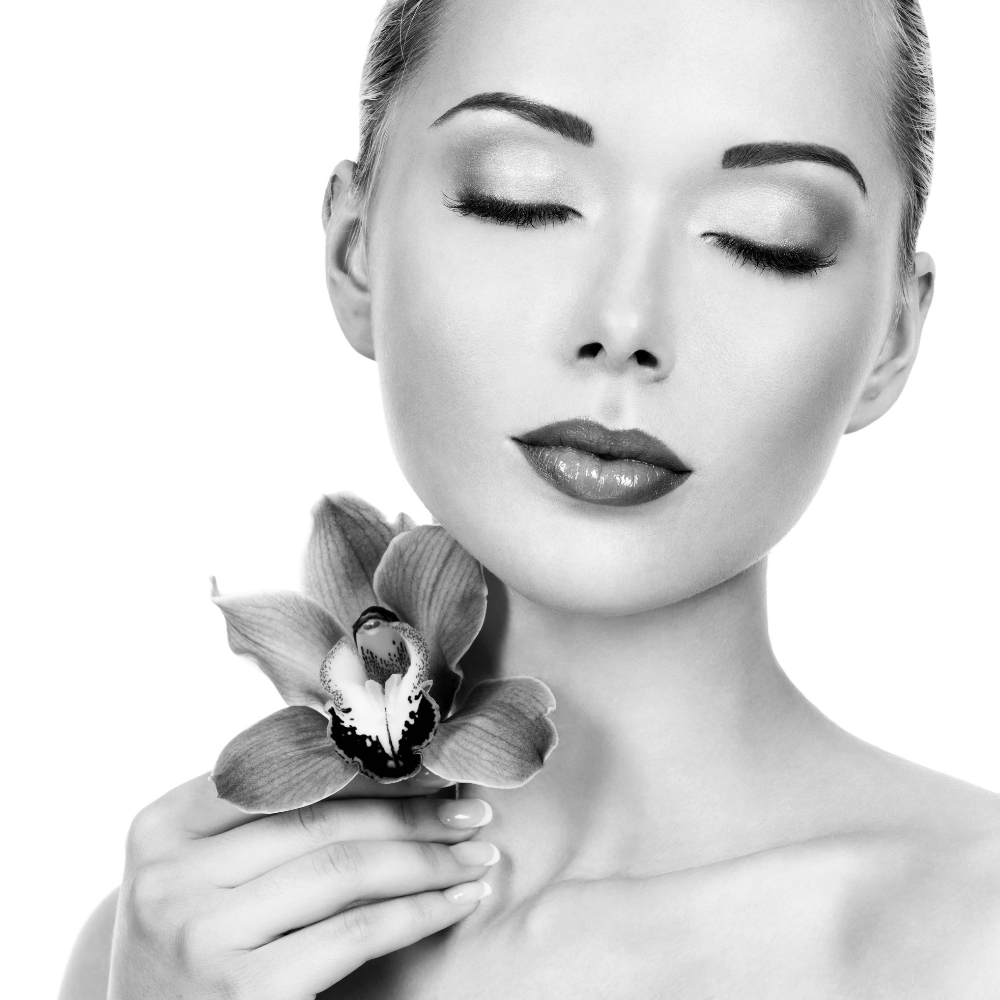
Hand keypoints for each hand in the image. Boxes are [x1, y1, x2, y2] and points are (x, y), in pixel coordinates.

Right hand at [108, 773, 496, 998]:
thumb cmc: (194, 958)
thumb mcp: (204, 879)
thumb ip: (264, 825)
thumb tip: (382, 770)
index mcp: (160, 829)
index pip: (280, 776)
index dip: (364, 768)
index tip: (428, 765)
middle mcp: (169, 877)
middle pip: (319, 819)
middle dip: (408, 809)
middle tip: (470, 807)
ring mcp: (203, 936)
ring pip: (345, 868)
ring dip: (426, 856)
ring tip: (477, 851)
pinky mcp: (248, 993)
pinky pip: (357, 930)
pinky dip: (419, 910)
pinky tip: (458, 899)